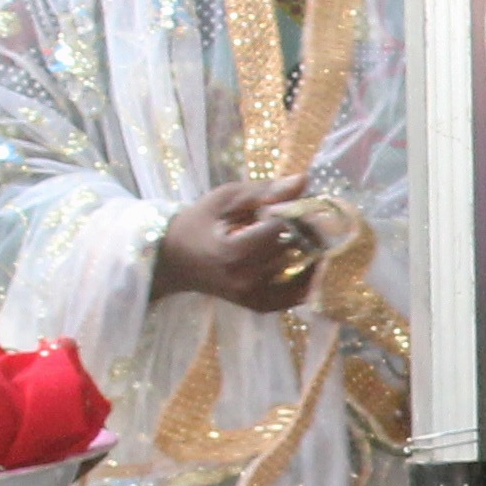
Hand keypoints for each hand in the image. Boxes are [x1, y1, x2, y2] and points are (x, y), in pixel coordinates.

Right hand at [156, 176, 326, 313]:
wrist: (173, 259)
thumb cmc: (198, 223)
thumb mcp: (224, 199)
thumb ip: (263, 191)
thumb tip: (303, 180)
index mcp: (233, 251)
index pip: (281, 228)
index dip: (297, 212)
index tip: (303, 202)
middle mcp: (245, 279)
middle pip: (293, 249)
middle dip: (306, 229)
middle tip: (311, 216)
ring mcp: (252, 296)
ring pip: (299, 271)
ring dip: (310, 251)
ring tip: (309, 233)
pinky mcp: (257, 306)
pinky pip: (295, 296)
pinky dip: (307, 278)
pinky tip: (310, 260)